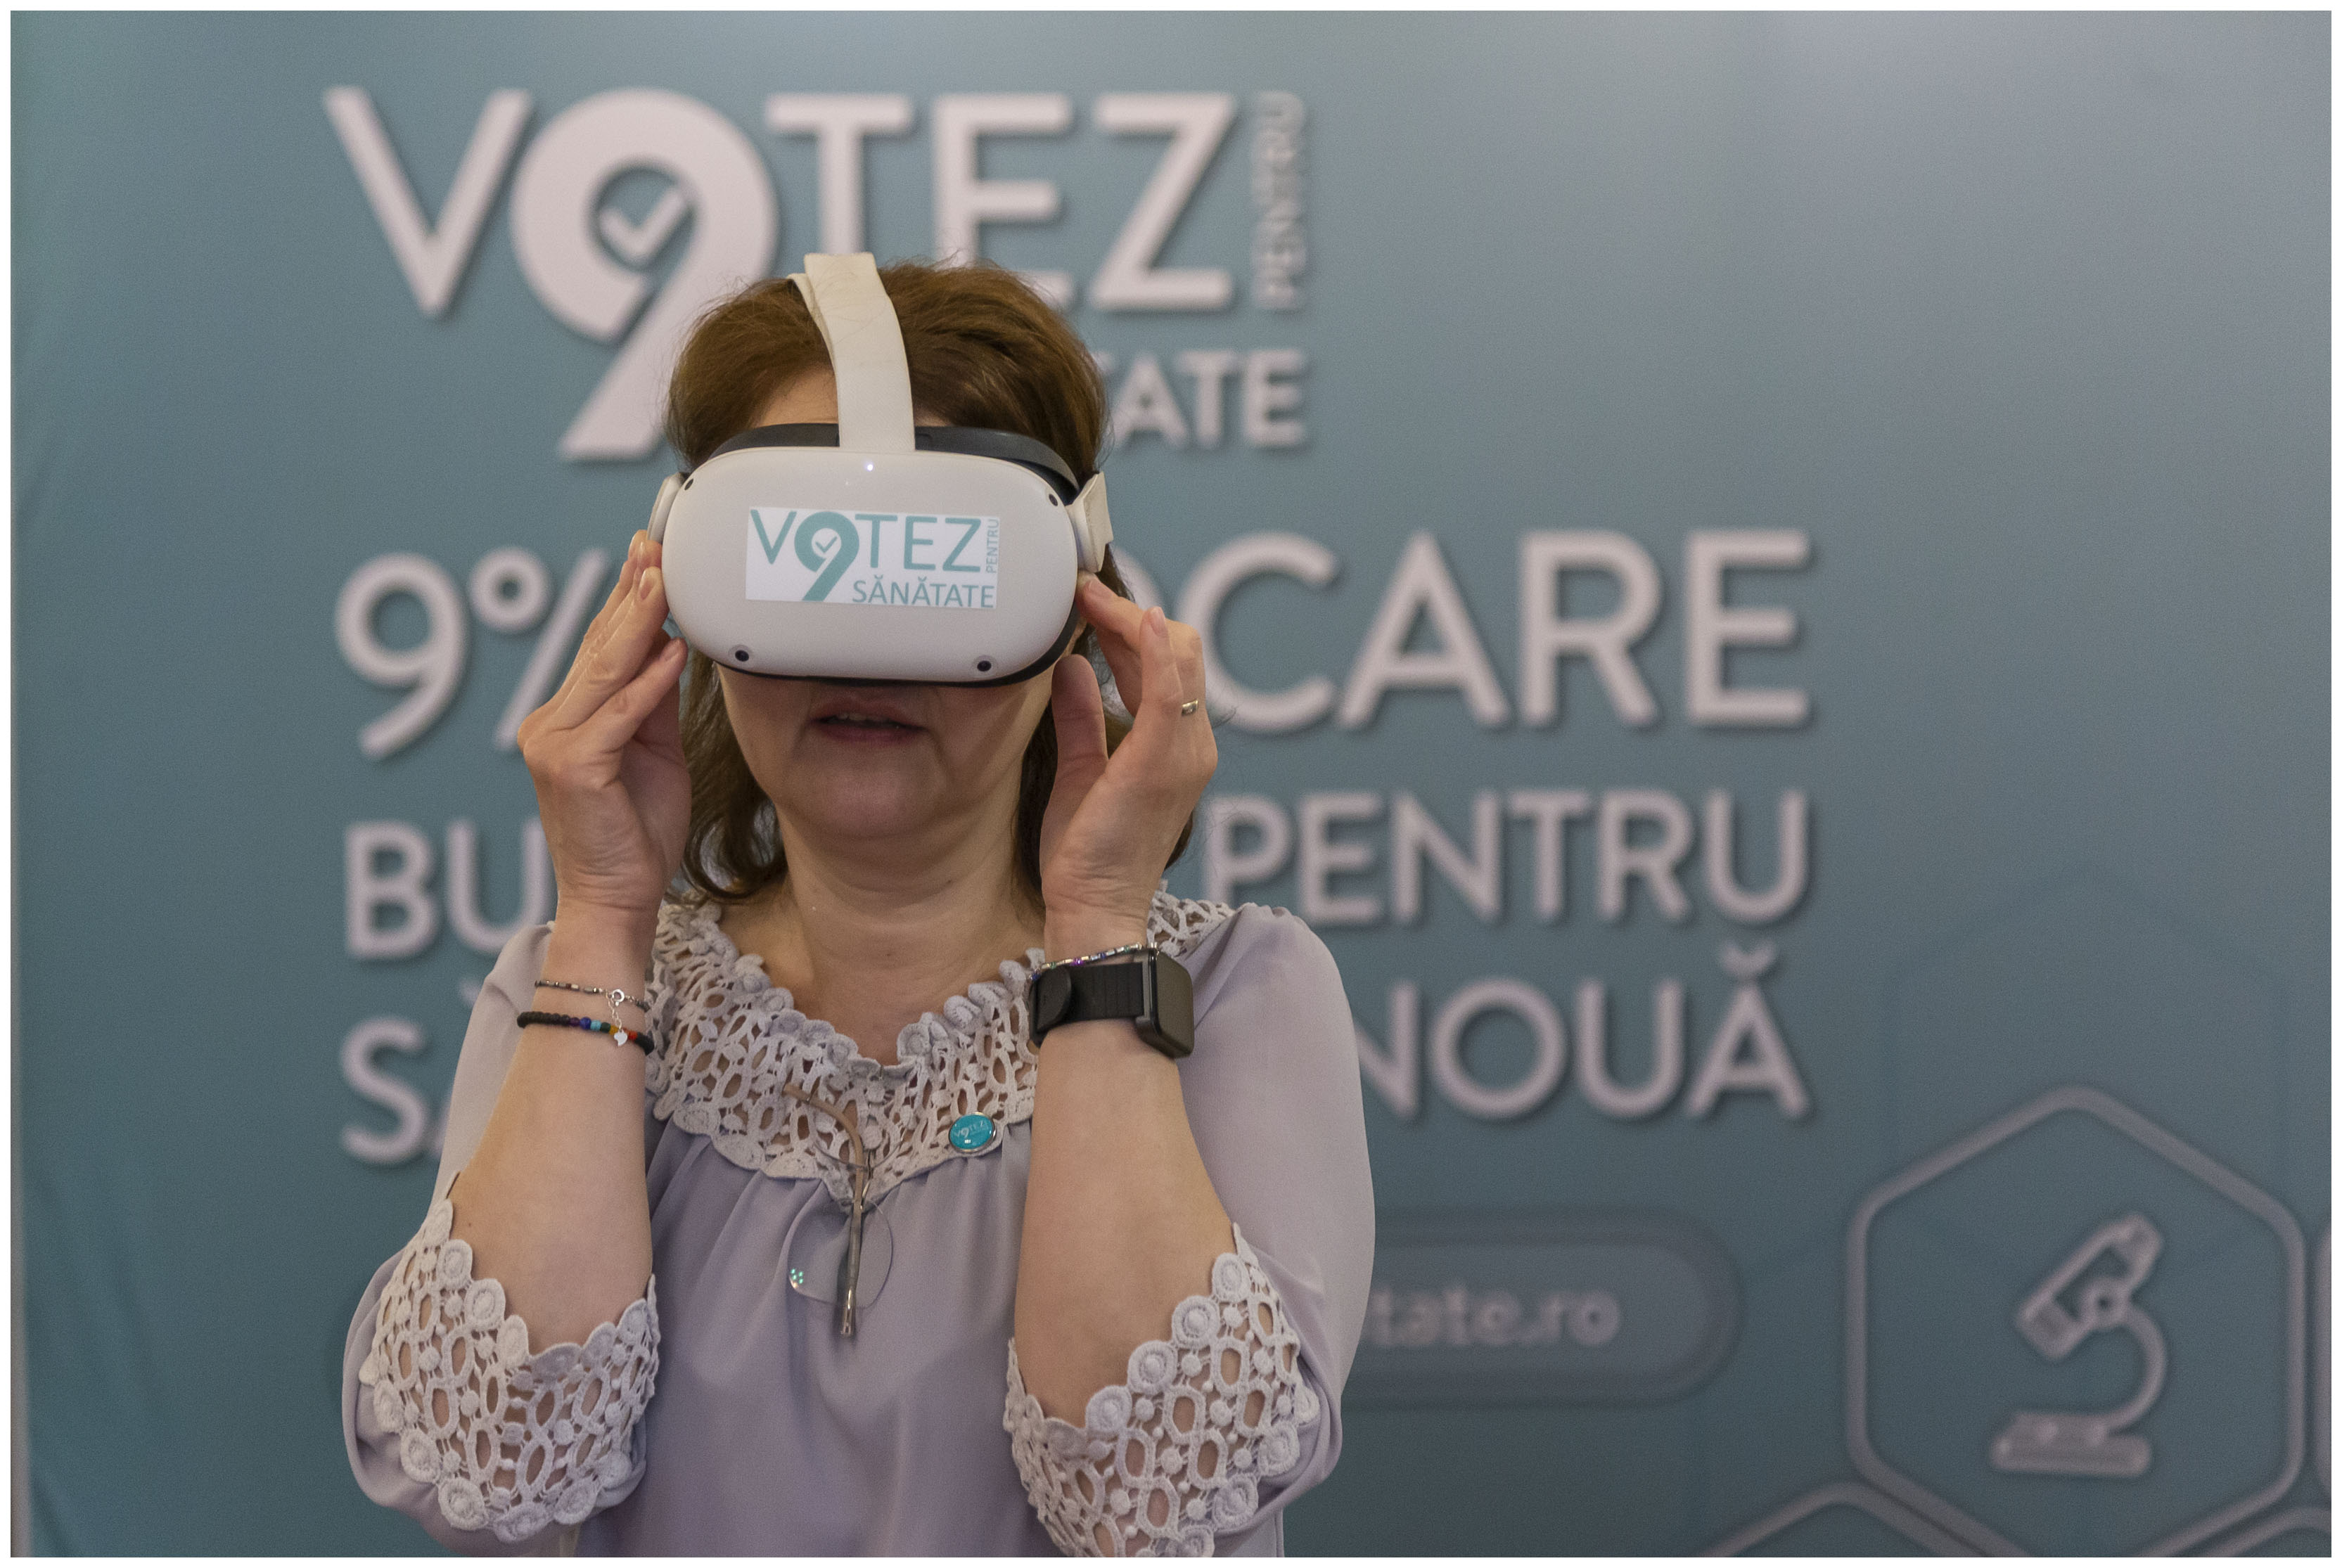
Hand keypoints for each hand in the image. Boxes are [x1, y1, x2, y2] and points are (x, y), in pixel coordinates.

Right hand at [515, 530, 691, 934]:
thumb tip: (672, 646)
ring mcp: (554, 744)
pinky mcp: (573, 768)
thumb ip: (654, 702)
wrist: (615, 898)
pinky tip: (675, 651)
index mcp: (566, 718)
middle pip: (598, 648)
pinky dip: (649, 682)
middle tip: (655, 544)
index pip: (599, 648)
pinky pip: (619, 715)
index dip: (624, 599)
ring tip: (665, 579)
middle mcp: (550, 724)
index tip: (648, 553)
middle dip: (631, 593)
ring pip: (604, 671)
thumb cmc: (636, 833)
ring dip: (638, 621)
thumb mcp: (654, 752)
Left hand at [1037, 577, 1217, 956]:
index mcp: (1177, 745)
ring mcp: (1184, 752)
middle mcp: (1192, 743)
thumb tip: (1074, 665)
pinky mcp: (1163, 763)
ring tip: (1089, 596)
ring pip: (1179, 659)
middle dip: (1129, 613)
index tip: (1088, 602)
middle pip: (1180, 652)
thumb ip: (1082, 716)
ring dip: (1132, 620)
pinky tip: (1139, 619)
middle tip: (1082, 591)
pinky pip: (1170, 692)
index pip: (1167, 665)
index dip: (1130, 626)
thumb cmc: (1089, 854)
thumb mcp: (1081, 770)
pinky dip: (1158, 649)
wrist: (1096, 908)